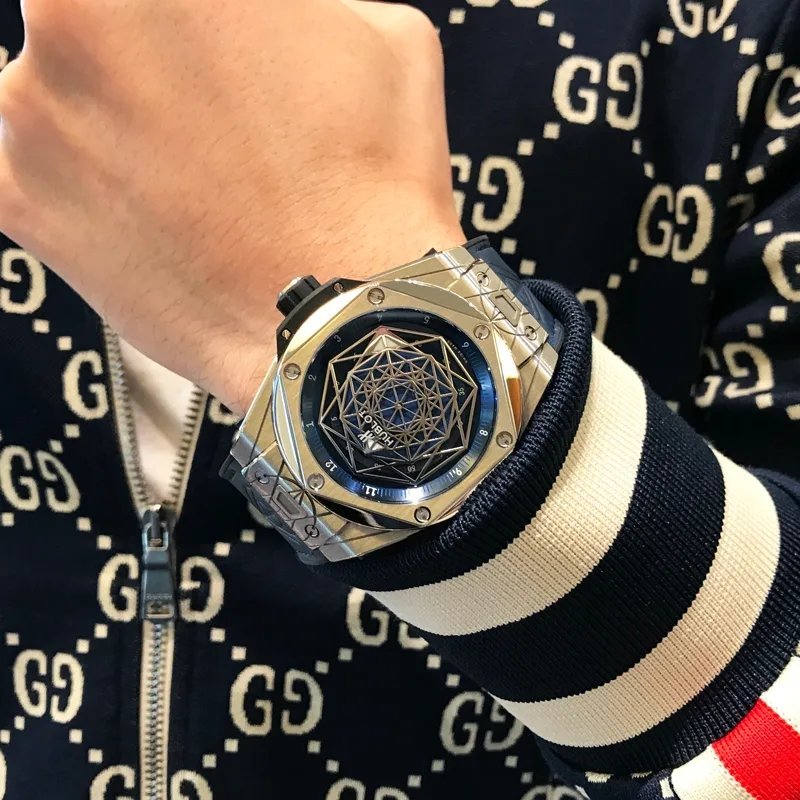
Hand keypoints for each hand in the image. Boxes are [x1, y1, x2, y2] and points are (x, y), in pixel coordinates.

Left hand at [0, 0, 462, 414]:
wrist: (346, 318)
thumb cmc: (369, 186)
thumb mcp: (384, 34)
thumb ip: (302, 4)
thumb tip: (265, 18)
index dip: (185, 29)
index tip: (204, 55)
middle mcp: (69, 17)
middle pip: (89, 22)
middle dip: (146, 60)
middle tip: (207, 113)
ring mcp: (30, 114)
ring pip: (56, 94)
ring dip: (110, 122)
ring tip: (190, 180)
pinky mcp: (19, 204)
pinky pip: (28, 172)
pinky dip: (77, 187)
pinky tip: (144, 213)